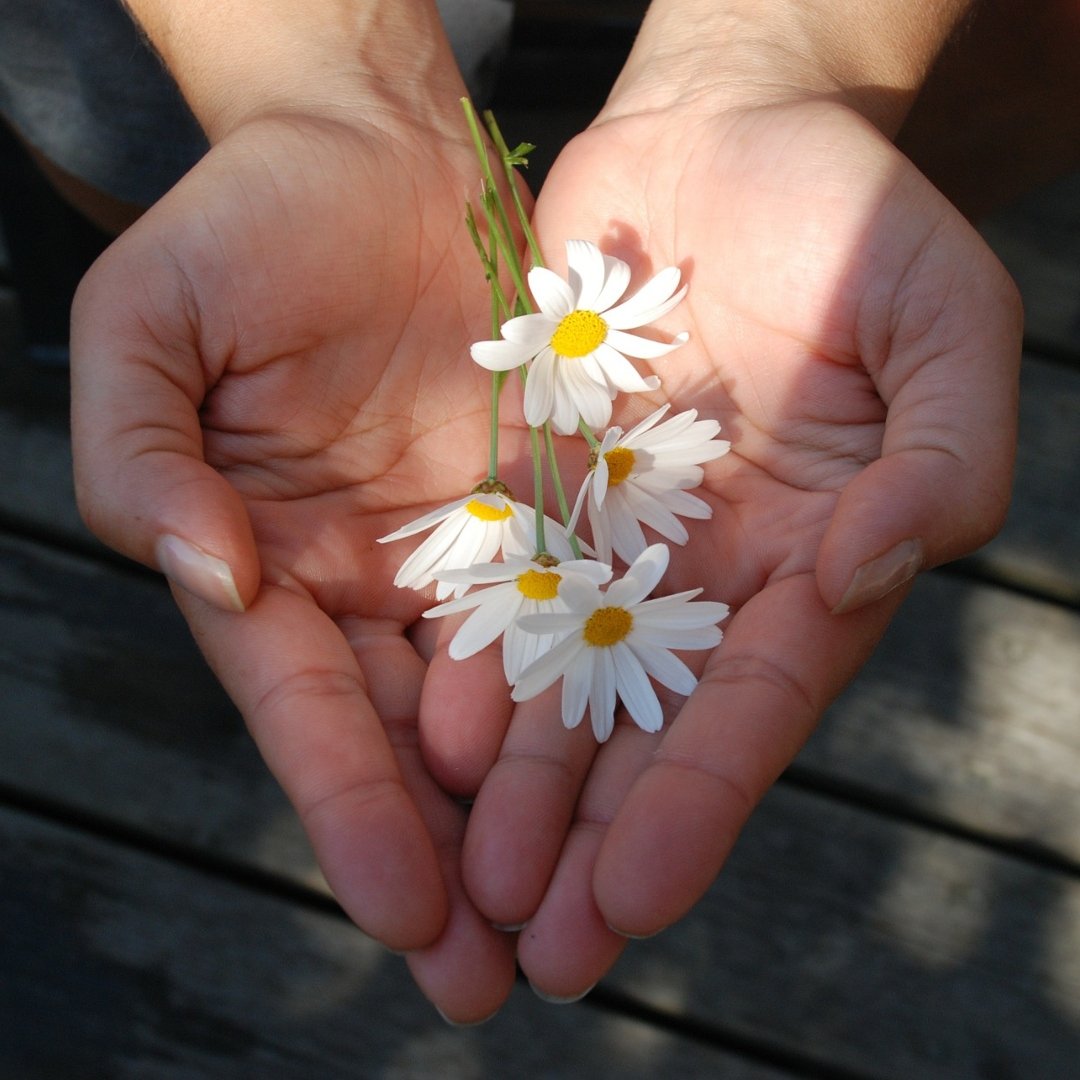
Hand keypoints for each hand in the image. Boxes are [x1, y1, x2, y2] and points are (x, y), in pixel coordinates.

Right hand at [70, 110, 529, 1021]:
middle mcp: (371, 577)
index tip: (402, 914)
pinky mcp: (546, 502)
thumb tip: (206, 575)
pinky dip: (600, 693)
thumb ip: (142, 455)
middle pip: (408, 742)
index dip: (351, 813)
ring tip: (576, 923)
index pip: (309, 713)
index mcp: (269, 560)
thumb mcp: (150, 326)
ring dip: (535, 811)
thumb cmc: (246, 225)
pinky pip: (581, 605)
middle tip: (493, 984)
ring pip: (504, 702)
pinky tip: (637, 779)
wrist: (373, 149)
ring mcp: (466, 547)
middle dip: (448, 862)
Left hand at [449, 97, 1020, 998]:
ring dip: (518, 786)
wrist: (731, 136)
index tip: (635, 902)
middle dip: (594, 839)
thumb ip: (943, 458)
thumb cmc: (860, 221)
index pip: (752, 705)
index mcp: (810, 558)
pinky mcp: (538, 481)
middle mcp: (705, 569)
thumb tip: (868, 568)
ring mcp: (615, 531)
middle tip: (535, 953)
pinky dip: (465, 657)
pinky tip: (426, 740)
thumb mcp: (947, 326)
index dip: (699, 803)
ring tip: (469, 889)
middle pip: (644, 726)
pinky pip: (494, 579)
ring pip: (558, 678)